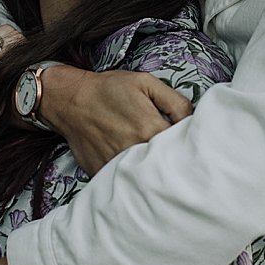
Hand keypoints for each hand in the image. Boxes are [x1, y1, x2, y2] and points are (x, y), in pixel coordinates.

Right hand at [41, 67, 192, 172]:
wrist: (70, 100)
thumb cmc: (109, 89)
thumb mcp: (146, 83)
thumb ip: (175, 102)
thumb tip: (195, 121)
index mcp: (150, 127)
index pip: (183, 145)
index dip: (189, 145)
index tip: (190, 145)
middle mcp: (135, 149)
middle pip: (167, 165)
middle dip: (175, 163)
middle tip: (178, 159)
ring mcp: (117, 163)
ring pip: (146, 177)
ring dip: (154, 173)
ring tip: (159, 167)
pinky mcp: (103, 172)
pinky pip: (124, 181)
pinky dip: (132, 179)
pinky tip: (136, 172)